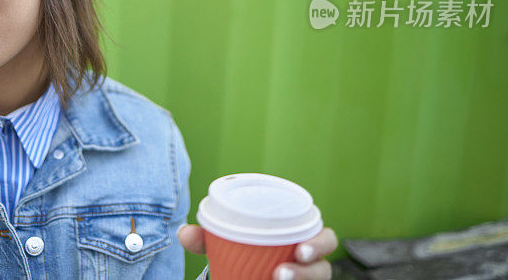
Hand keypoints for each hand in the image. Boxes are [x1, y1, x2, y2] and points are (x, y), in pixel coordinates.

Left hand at [178, 224, 337, 279]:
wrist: (246, 273)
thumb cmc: (245, 249)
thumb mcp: (227, 242)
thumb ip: (206, 238)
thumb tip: (183, 233)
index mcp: (302, 238)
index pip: (324, 238)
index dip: (319, 243)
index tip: (300, 249)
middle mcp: (311, 263)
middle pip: (324, 268)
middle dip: (308, 271)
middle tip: (281, 273)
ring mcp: (306, 278)